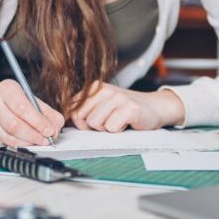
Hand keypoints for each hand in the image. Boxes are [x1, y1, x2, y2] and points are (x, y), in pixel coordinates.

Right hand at [0, 80, 64, 145]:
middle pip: (14, 124)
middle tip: (46, 139)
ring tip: (39, 141)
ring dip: (28, 142)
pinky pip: (5, 143)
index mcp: (7, 89)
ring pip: (9, 137)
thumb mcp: (31, 100)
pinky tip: (28, 142)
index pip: (22, 108)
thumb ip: (47, 112)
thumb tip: (56, 126)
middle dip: (34, 135)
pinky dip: (20, 145)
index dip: (38, 122)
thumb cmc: (14, 100)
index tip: (50, 130)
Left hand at [68, 82, 184, 132]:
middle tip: (108, 122)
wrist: (155, 107)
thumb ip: (84, 110)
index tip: (90, 123)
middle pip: (80, 117)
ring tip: (118, 121)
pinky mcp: (129, 108)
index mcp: (94, 88)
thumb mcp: (102, 105)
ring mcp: (117, 98)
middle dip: (92, 126)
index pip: (71, 108)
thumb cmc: (126, 110)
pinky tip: (127, 123)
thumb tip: (63, 122)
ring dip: (107, 128)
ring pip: (95, 124)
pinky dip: (119, 131)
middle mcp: (104, 90)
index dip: (78, 121)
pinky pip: (112, 128)